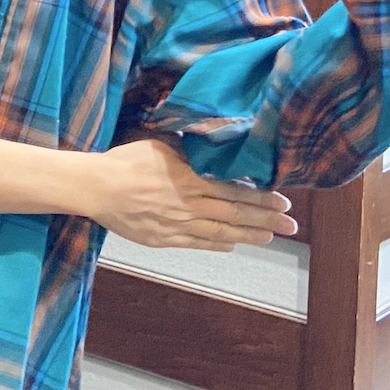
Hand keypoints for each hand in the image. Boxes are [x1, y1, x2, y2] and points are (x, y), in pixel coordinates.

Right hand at [86, 137, 298, 249]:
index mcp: (191, 179)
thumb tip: (212, 145)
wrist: (97, 188)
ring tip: (271, 237)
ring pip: (220, 231)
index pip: (235, 190)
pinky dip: (217, 244)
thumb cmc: (126, 161)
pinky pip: (197, 242)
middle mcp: (190, 204)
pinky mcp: (163, 238)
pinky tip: (232, 245)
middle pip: (235, 213)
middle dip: (266, 219)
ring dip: (248, 235)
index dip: (262, 198)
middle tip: (292, 224)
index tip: (284, 201)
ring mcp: (178, 224)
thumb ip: (189, 149)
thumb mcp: (160, 145)